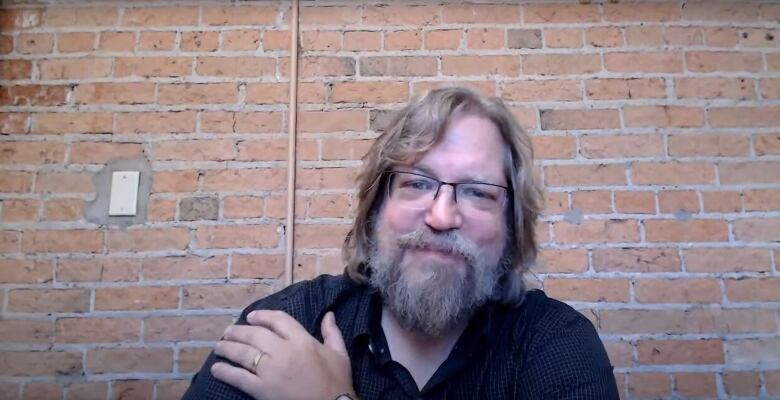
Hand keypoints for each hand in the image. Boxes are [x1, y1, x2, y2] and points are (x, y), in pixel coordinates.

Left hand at [211, 310, 354, 399]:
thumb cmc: (337, 381)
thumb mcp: (339, 353)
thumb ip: (332, 332)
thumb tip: (328, 314)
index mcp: (302, 340)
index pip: (278, 320)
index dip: (261, 316)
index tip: (250, 317)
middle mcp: (284, 351)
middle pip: (255, 335)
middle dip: (238, 331)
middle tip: (227, 332)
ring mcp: (271, 371)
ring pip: (244, 353)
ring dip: (228, 348)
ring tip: (219, 346)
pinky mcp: (262, 390)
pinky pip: (240, 378)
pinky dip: (226, 372)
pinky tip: (217, 368)